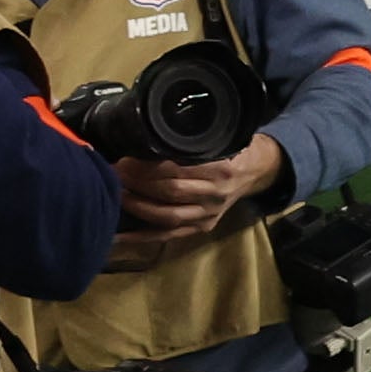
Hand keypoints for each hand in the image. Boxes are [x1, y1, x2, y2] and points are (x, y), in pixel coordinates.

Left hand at [111, 132, 283, 243]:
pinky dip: (142, 236)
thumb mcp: (218, 138)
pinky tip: (119, 235)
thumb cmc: (232, 149)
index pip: (176, 169)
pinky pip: (168, 235)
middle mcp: (215, 194)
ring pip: (166, 215)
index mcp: (220, 169)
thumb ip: (189, 141)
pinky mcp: (202, 227)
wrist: (257, 170)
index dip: (146, 165)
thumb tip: (146, 135)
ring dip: (136, 204)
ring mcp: (208, 214)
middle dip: (136, 182)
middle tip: (113, 172)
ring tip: (115, 193)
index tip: (124, 158)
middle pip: (169, 191)